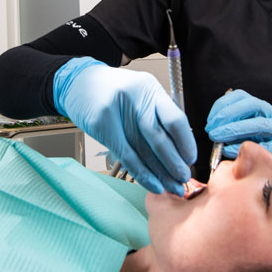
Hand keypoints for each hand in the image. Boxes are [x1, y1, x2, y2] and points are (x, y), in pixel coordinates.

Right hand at [54, 57, 196, 194]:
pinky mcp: (100, 124)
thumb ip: (158, 117)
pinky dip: (142, 174)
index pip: (175, 119)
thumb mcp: (140, 95)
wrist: (80, 83)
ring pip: (143, 151)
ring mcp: (115, 110)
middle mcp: (135, 97)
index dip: (185, 143)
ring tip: (172, 188)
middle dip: (174, 164)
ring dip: (160, 174)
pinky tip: (154, 185)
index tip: (190, 161)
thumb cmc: (115, 94)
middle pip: (159, 138)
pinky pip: (126, 155)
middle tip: (183, 180)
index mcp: (150, 88)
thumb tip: (181, 151)